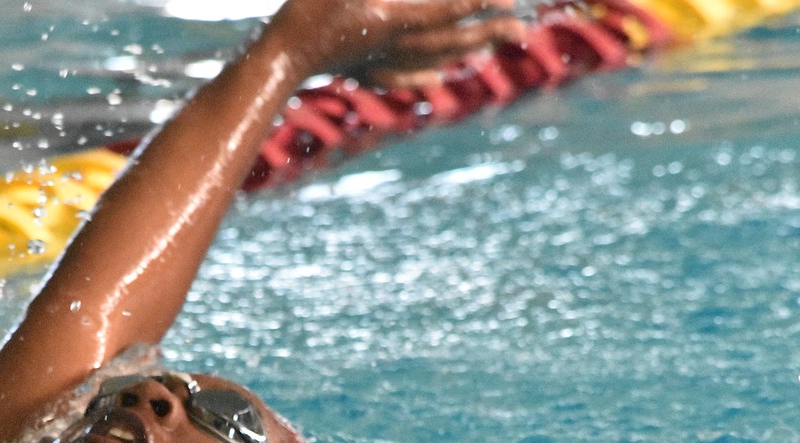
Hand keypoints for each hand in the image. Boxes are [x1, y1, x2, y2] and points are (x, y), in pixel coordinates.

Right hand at [268, 0, 525, 86]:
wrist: (277, 57)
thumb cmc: (306, 8)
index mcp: (391, 16)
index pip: (446, 7)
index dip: (477, 0)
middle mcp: (393, 42)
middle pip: (451, 38)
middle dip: (488, 31)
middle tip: (522, 28)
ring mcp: (379, 61)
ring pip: (433, 57)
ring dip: (466, 50)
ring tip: (492, 46)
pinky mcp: (362, 71)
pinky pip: (401, 75)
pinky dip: (423, 74)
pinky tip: (438, 78)